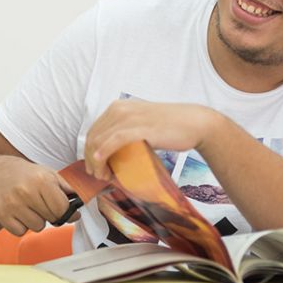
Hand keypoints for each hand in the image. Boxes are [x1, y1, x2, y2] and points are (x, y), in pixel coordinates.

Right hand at [0, 155, 79, 235]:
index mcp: (42, 180)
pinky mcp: (1, 215)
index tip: (72, 214)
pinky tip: (20, 212)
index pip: (62, 208)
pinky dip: (23, 226)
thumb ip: (67, 189)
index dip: (69, 213)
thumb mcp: (50, 174)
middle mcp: (27, 192)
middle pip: (51, 218)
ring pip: (37, 227)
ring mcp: (12, 204)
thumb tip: (80, 204)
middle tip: (47, 205)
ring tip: (32, 207)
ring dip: (38, 220)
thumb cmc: (29, 175)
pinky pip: (20, 232)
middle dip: (53, 214)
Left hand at [84, 100, 224, 179]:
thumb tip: (112, 153)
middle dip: (90, 159)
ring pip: (100, 140)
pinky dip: (103, 155)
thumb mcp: (142, 124)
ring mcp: (129, 117)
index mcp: (119, 106)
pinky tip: (101, 166)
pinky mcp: (139, 127)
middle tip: (99, 175)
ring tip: (104, 176)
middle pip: (93, 136)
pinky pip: (113, 142)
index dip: (89, 151)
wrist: (193, 123)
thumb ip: (126, 132)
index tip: (96, 167)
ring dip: (96, 162)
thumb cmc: (171, 126)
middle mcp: (120, 109)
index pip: (94, 130)